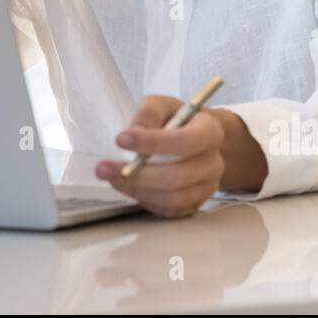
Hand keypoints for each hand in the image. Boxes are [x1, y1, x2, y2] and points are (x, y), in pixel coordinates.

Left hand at [95, 95, 227, 218]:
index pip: (188, 141)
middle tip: (104, 167)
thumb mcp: (161, 106)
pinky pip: (168, 211)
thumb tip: (134, 133)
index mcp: (210, 133)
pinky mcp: (193, 206)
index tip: (121, 139)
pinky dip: (144, 200)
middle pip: (180, 176)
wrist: (191, 142)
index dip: (154, 142)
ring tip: (111, 176)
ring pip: (173, 198)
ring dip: (137, 189)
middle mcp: (213, 163)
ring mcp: (205, 188)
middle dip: (139, 174)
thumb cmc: (174, 121)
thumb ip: (148, 113)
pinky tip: (126, 186)